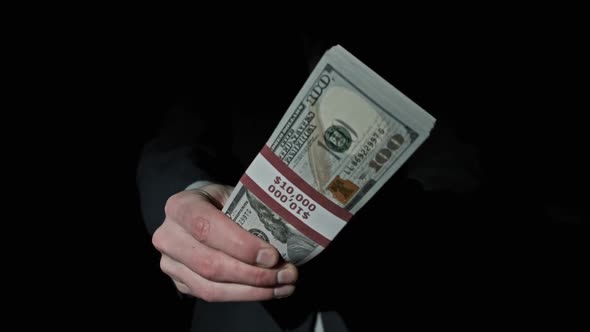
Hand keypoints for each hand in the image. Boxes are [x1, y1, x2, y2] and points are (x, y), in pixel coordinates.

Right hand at [152, 183, 297, 301]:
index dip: (241, 245)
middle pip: (210, 264)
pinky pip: (212, 296)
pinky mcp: (180, 283)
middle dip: (253, 274)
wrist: (200, 211)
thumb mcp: (234, 196)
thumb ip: (251, 214)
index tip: (272, 255)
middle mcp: (168, 236)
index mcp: (180, 207)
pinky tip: (270, 290)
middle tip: (286, 273)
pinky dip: (245, 296)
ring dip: (253, 290)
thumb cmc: (221, 202)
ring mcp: (170, 263)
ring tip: (284, 285)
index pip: (207, 228)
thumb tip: (284, 240)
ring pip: (211, 287)